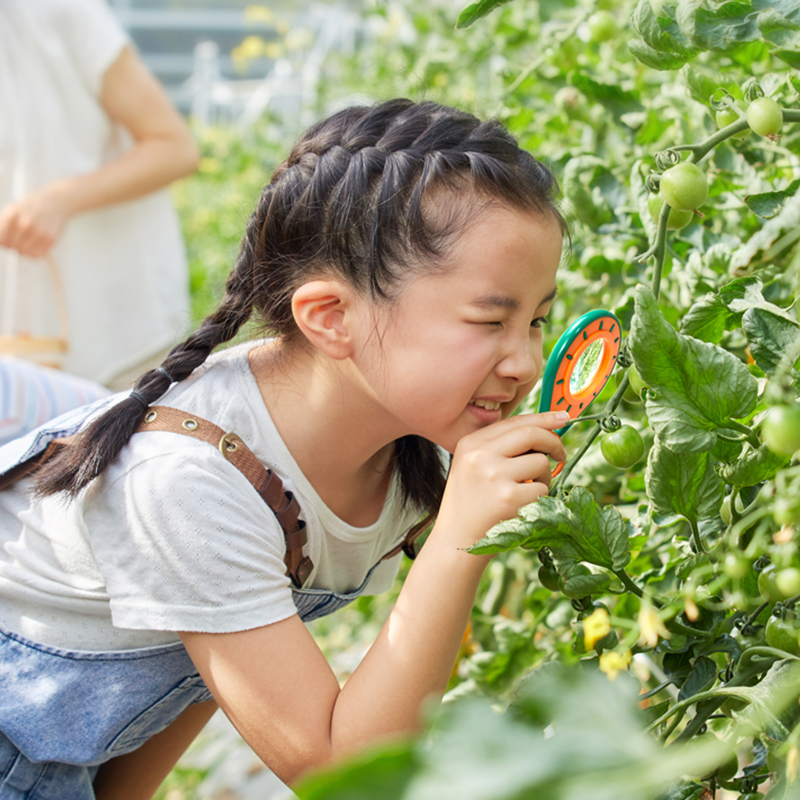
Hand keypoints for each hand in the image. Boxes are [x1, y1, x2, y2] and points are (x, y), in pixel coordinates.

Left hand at [0, 184, 72, 257]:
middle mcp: (26, 224)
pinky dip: (34, 252)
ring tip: (27, 240)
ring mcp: (39, 232)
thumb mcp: (13, 209)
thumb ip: (3, 225)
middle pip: (11, 246)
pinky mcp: (50, 240)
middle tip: (18, 238)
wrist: (56, 202)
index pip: (1, 239)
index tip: (5, 239)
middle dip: (13, 244)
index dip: (2, 241)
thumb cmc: (32, 206)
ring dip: (24, 249)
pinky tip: (35, 243)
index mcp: (13, 214)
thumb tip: (1, 241)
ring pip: (23, 253)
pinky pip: (36, 255)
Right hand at [435, 411, 569, 550]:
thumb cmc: (470, 503)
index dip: (543, 418)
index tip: (562, 418)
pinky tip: (521, 507)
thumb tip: (542, 429)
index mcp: (470, 443)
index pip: (514, 421)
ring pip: (540, 462)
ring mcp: (495, 476)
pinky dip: (538, 498)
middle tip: (560, 452)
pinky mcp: (510, 498)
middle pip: (531, 433)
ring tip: (526, 490)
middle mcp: (480, 455)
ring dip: (543, 477)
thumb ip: (499, 446)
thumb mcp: (472, 465)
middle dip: (553, 441)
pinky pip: (542, 489)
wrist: (456, 541)